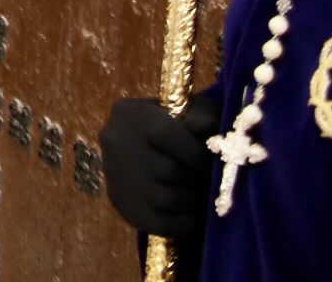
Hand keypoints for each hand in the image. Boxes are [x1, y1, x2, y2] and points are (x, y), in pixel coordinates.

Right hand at [99, 94, 219, 238]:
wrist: (139, 139)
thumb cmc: (173, 120)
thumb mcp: (187, 108)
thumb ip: (202, 118)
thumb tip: (215, 139)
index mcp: (132, 115)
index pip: (167, 135)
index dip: (198, 154)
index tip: (217, 164)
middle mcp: (116, 144)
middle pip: (168, 171)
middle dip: (199, 180)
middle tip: (215, 183)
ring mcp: (115, 176)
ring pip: (166, 199)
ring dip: (195, 202)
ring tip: (206, 196)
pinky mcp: (120, 204)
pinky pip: (159, 224)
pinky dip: (185, 224)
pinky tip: (195, 214)